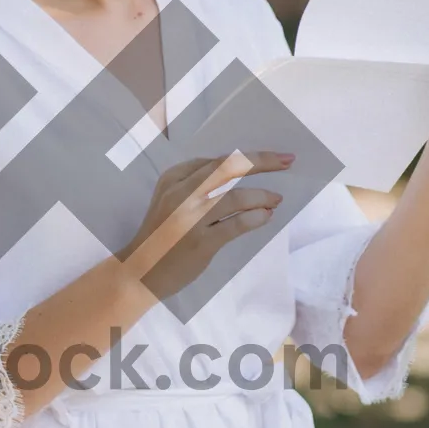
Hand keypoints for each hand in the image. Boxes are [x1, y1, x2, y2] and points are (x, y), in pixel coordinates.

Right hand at [119, 148, 293, 301]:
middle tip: (287, 161)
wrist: (140, 271)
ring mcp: (190, 218)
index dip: (248, 157)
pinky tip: (266, 216)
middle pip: (228, 169)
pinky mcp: (200, 243)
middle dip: (262, 162)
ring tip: (276, 199)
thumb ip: (198, 186)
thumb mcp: (171, 200)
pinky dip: (256, 218)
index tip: (271, 157)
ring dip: (262, 196)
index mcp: (173, 178)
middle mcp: (181, 193)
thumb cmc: (161, 234)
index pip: (217, 160)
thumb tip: (241, 174)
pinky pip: (236, 224)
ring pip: (235, 197)